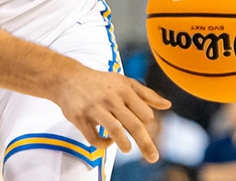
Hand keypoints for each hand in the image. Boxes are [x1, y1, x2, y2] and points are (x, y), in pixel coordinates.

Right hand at [50, 60, 170, 162]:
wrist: (67, 78)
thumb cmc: (100, 82)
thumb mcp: (124, 82)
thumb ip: (146, 94)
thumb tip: (168, 105)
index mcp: (124, 89)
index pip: (145, 114)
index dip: (146, 123)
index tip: (140, 125)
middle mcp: (110, 98)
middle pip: (134, 125)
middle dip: (146, 144)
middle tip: (153, 158)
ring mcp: (95, 108)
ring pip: (115, 131)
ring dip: (124, 144)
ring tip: (126, 148)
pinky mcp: (80, 118)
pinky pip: (94, 138)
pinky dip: (103, 144)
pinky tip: (107, 141)